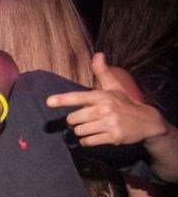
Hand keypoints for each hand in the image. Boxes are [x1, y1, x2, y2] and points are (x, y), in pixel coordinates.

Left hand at [46, 53, 166, 146]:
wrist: (147, 121)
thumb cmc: (125, 103)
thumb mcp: (115, 86)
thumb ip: (102, 72)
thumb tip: (98, 54)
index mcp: (103, 96)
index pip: (79, 97)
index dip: (63, 99)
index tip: (49, 101)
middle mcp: (105, 109)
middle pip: (73, 119)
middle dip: (74, 121)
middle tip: (84, 119)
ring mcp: (109, 124)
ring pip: (79, 131)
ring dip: (81, 131)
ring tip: (92, 127)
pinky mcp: (112, 137)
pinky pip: (87, 142)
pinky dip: (87, 141)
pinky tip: (95, 136)